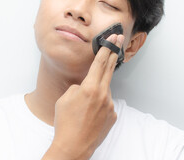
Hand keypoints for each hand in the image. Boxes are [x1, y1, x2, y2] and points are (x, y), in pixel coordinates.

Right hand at [42, 34, 123, 159]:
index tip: (112, 38)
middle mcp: (102, 95)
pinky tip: (88, 116)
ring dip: (96, 91)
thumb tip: (85, 87)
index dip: (106, 48)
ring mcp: (109, 106)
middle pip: (109, 69)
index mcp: (89, 88)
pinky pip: (105, 104)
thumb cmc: (65, 122)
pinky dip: (97, 106)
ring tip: (83, 107)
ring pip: (103, 91)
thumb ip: (77, 87)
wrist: (73, 146)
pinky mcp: (113, 116)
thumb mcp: (64, 98)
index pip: (99, 63)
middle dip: (113, 52)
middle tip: (119, 40)